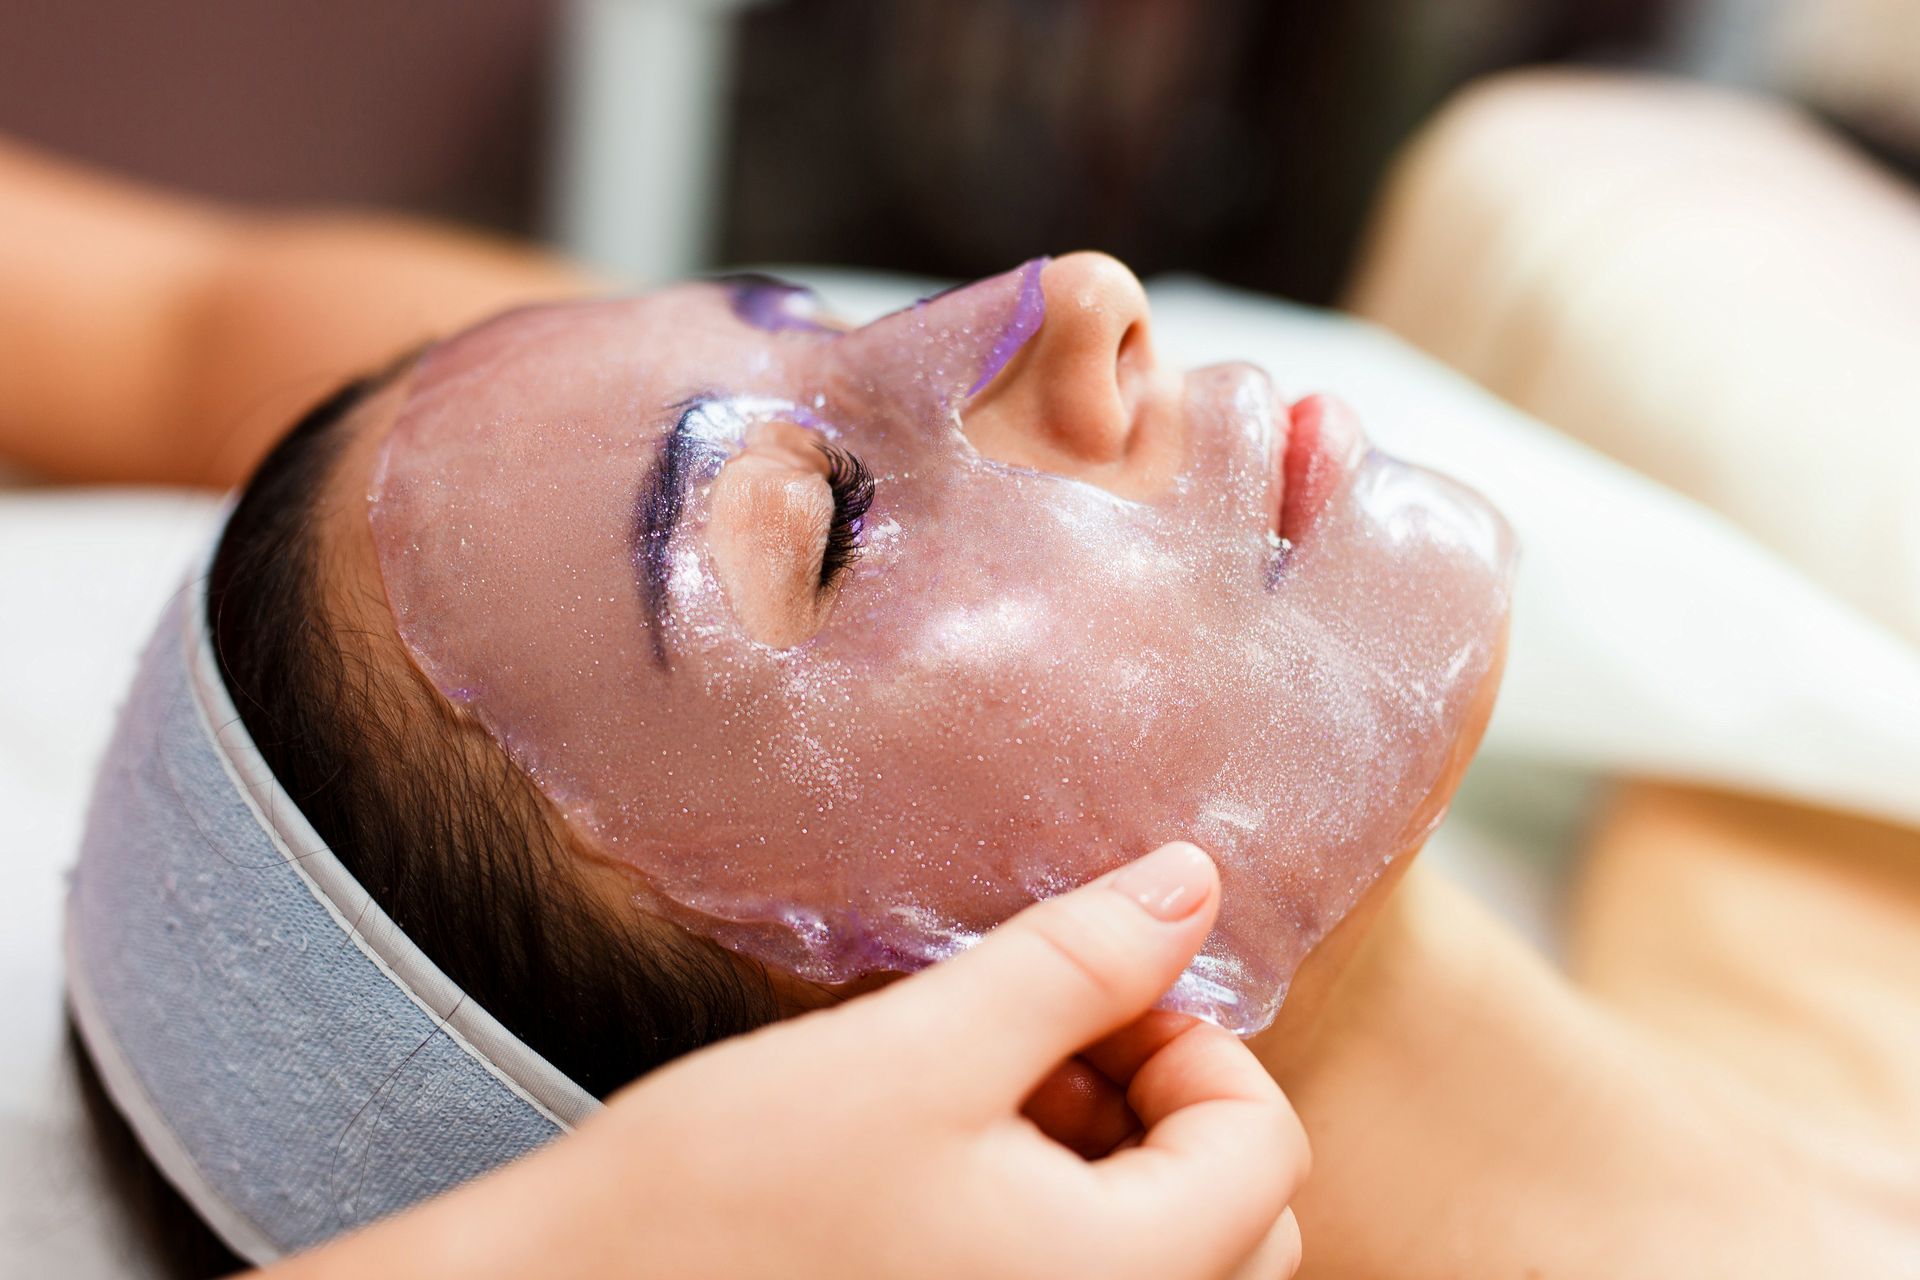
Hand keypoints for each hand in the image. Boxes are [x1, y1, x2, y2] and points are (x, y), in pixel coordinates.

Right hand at [273, 842, 1308, 1278]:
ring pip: (1161, 1260)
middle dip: (1157, 1107)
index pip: (1262, 1143)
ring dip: (1104, 1164)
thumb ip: (1075, 963)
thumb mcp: (918, 1051)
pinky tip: (944, 1169)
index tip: (1079, 995)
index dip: (1186, 1038)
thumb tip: (1193, 882)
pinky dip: (1053, 1223)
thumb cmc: (725, 1198)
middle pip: (1234, 1218)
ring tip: (974, 1099)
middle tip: (1035, 1045)